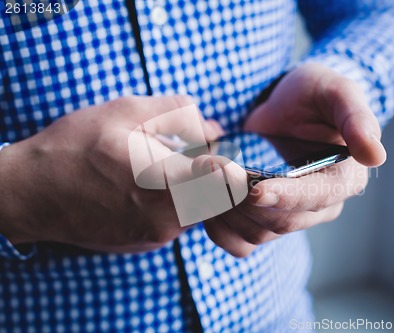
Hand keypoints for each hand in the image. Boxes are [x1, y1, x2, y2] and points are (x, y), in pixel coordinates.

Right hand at [0, 95, 222, 252]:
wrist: (30, 195)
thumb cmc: (74, 148)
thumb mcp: (124, 112)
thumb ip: (176, 113)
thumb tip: (213, 127)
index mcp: (165, 183)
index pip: (224, 182)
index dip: (231, 166)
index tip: (220, 152)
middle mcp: (166, 218)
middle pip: (216, 197)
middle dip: (212, 174)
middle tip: (189, 153)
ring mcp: (156, 235)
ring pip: (198, 210)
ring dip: (192, 187)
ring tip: (158, 166)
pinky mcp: (145, 243)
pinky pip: (176, 221)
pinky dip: (174, 201)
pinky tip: (143, 186)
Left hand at [203, 63, 385, 256]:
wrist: (290, 105)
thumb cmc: (315, 94)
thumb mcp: (337, 92)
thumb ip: (356, 118)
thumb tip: (376, 156)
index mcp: (344, 178)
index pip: (316, 198)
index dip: (286, 197)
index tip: (255, 189)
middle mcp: (321, 206)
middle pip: (282, 221)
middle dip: (241, 198)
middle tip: (208, 167)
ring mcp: (292, 217)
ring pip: (258, 234)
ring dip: (225, 209)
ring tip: (202, 173)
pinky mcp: (267, 222)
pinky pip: (242, 242)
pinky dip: (219, 228)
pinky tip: (206, 200)